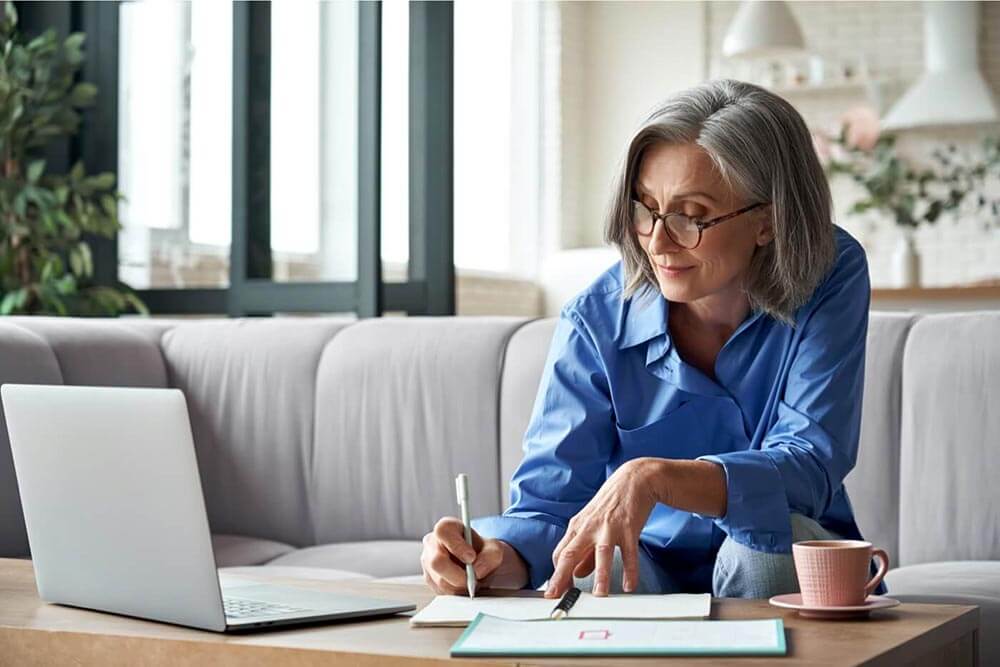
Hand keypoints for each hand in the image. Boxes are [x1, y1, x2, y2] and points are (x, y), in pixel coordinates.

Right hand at [420, 517, 528, 593]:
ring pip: (440, 580)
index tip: (472, 557)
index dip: (457, 546)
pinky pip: (441, 591)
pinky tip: (465, 586)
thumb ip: (490, 556)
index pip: (443, 532)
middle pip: (436, 562)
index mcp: (446, 528)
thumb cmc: (483, 552)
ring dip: (460, 586)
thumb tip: (477, 570)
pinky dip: (456, 592)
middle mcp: (432, 543)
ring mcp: (427, 563)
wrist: (481, 564)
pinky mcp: (430, 580)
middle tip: (474, 579)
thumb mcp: (494, 549)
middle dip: (458, 575)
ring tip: (473, 582)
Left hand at [545, 457, 662, 597]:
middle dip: (562, 577)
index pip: (560, 553)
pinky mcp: (629, 527)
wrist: (633, 479)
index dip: (557, 574)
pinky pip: (629, 553)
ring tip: (600, 596)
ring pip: (601, 554)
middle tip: (556, 596)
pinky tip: (629, 586)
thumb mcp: (592, 524)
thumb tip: (576, 574)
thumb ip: (584, 551)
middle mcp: (589, 527)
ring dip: (600, 576)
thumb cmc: (611, 503)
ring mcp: (609, 527)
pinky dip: (630, 570)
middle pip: (571, 554)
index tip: (556, 591)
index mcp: (577, 526)